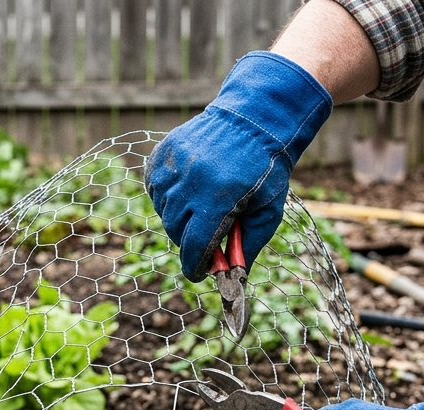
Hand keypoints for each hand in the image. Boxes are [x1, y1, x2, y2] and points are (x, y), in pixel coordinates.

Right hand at [145, 52, 332, 281]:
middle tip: (205, 235)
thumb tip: (234, 276)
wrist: (254, 119)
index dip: (195, 266)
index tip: (199, 273)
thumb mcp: (268, 211)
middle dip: (189, 240)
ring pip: (164, 210)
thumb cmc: (267, 169)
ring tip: (200, 207)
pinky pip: (155, 187)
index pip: (195, 247)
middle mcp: (192, 182)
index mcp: (219, 199)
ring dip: (179, 217)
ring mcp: (174, 165)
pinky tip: (186, 191)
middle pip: (176, 231)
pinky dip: (167, 196)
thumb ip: (248, 246)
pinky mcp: (164, 153)